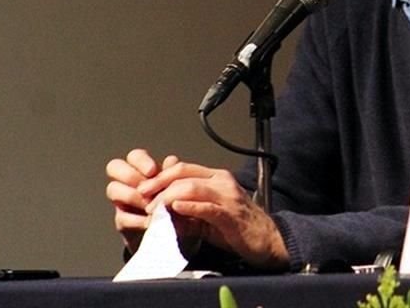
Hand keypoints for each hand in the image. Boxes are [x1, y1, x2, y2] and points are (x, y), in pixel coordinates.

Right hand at [105, 149, 179, 254]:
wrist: (176, 234)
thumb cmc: (177, 205)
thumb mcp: (179, 188)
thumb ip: (173, 173)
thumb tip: (170, 160)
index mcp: (143, 171)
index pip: (134, 156)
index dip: (141, 161)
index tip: (153, 171)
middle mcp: (128, 183)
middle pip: (114, 166)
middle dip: (130, 175)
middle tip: (147, 189)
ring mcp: (121, 202)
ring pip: (113, 189)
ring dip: (133, 197)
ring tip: (152, 206)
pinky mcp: (122, 223)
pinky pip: (122, 217)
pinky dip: (138, 220)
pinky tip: (152, 222)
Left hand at [139, 161, 289, 270]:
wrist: (266, 240)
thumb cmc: (237, 228)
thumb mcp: (207, 215)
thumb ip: (187, 208)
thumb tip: (161, 209)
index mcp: (217, 178)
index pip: (183, 168)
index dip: (160, 177)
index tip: (143, 189)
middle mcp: (223, 182)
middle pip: (184, 174)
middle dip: (159, 185)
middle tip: (143, 198)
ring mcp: (228, 197)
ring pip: (192, 187)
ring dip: (168, 197)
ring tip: (154, 209)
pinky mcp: (231, 215)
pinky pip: (207, 207)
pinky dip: (189, 206)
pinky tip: (175, 208)